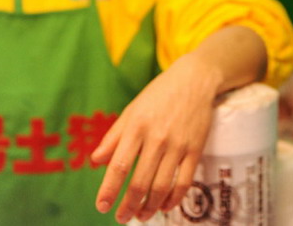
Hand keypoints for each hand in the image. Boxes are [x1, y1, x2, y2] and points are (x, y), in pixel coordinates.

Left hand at [91, 52, 221, 223]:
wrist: (195, 80)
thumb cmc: (159, 95)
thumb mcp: (132, 110)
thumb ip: (114, 136)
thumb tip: (96, 160)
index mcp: (137, 127)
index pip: (119, 166)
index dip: (109, 190)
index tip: (102, 206)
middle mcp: (157, 138)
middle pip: (140, 182)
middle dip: (128, 206)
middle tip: (121, 218)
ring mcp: (178, 145)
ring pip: (162, 186)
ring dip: (150, 207)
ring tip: (142, 216)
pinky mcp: (196, 149)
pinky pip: (184, 181)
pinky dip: (174, 199)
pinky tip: (164, 206)